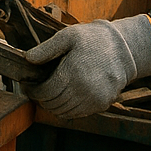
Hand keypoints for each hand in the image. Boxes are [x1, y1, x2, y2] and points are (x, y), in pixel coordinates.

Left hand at [23, 15, 150, 118]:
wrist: (123, 50)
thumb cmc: (92, 40)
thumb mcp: (68, 36)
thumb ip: (46, 49)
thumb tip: (27, 59)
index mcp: (73, 73)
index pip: (46, 92)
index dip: (33, 91)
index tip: (27, 86)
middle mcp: (84, 90)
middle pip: (53, 104)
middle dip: (41, 99)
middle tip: (35, 91)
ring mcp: (94, 100)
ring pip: (64, 112)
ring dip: (52, 106)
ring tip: (47, 94)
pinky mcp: (102, 105)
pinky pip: (78, 114)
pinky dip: (66, 109)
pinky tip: (63, 97)